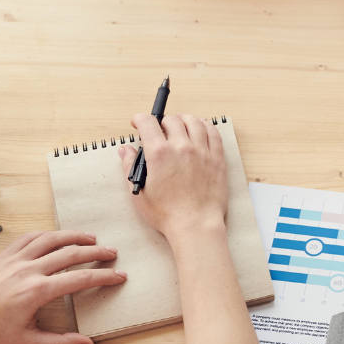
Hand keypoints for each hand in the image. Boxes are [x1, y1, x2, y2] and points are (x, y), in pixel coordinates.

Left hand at [0, 231, 125, 343]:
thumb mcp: (24, 343)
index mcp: (36, 291)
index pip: (80, 279)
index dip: (104, 277)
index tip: (119, 276)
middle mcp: (28, 270)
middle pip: (71, 253)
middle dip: (96, 252)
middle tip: (113, 253)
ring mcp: (15, 260)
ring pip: (52, 239)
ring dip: (74, 236)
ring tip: (91, 238)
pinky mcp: (3, 256)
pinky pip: (30, 238)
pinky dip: (48, 234)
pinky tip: (56, 236)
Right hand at [117, 113, 229, 248]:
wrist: (196, 224)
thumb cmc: (167, 213)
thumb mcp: (139, 192)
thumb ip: (130, 167)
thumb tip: (125, 150)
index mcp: (160, 154)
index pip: (148, 122)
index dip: (140, 119)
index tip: (137, 122)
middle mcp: (182, 147)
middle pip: (172, 120)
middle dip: (161, 121)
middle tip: (158, 130)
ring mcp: (202, 151)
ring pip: (194, 122)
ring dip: (184, 120)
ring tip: (179, 125)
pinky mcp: (217, 158)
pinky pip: (213, 133)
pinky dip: (205, 126)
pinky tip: (201, 129)